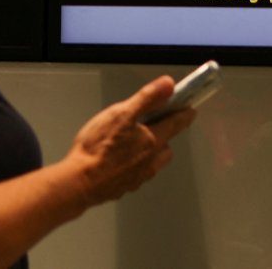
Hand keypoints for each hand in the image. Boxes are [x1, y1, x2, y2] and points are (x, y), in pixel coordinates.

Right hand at [66, 76, 194, 207]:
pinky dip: (136, 164)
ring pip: (154, 161)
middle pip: (166, 146)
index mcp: (152, 141)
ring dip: (152, 151)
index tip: (191, 110)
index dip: (184, 115)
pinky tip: (122, 159)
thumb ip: (147, 98)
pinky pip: (139, 173)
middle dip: (166, 135)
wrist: (81, 182)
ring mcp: (139, 176)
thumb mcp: (122, 113)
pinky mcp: (125, 186)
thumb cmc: (99, 147)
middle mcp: (150, 161)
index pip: (175, 124)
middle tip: (158, 124)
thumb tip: (169, 85)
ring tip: (138, 142)